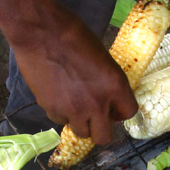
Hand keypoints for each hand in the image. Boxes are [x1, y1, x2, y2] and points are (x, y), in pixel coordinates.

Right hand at [11, 8, 137, 145]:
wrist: (40, 32)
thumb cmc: (73, 34)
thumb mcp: (102, 57)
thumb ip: (108, 82)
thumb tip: (107, 98)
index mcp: (115, 85)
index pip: (129, 113)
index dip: (120, 112)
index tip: (113, 108)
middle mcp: (96, 103)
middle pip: (104, 137)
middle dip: (101, 128)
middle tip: (95, 116)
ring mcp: (73, 110)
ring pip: (81, 132)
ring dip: (80, 122)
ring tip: (74, 104)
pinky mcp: (52, 109)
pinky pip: (61, 120)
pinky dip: (61, 112)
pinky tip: (57, 95)